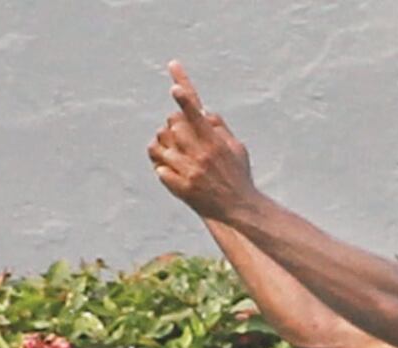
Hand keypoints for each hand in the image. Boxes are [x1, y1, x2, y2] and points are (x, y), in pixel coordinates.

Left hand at [147, 60, 259, 220]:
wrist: (239, 208)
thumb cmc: (238, 175)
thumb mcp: (237, 148)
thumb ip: (220, 128)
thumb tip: (202, 111)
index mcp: (215, 144)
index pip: (197, 117)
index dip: (185, 100)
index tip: (175, 88)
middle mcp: (201, 156)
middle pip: (173, 126)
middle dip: (174, 126)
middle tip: (181, 134)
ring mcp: (189, 173)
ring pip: (161, 146)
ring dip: (166, 147)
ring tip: (176, 153)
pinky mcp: (180, 188)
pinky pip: (159, 168)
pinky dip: (163, 167)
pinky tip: (174, 171)